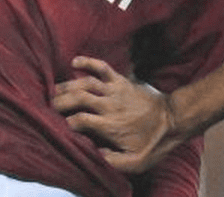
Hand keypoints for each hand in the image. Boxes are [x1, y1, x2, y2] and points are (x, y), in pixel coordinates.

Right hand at [53, 56, 176, 173]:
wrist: (174, 119)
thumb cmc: (153, 142)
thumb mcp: (136, 162)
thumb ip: (114, 162)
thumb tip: (95, 155)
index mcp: (110, 126)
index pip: (80, 121)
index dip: (67, 123)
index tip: (60, 127)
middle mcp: (110, 106)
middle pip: (78, 99)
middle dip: (60, 102)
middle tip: (49, 106)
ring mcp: (116, 91)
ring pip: (86, 83)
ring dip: (68, 85)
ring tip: (54, 90)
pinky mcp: (122, 81)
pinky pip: (103, 68)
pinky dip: (89, 62)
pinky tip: (75, 61)